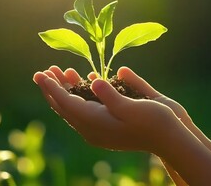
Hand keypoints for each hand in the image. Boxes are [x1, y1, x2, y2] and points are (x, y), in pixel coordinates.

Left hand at [33, 66, 181, 153]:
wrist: (169, 139)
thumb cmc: (154, 121)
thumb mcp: (133, 107)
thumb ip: (110, 95)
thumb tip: (92, 82)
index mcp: (96, 123)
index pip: (66, 103)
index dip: (52, 87)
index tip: (40, 73)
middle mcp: (93, 129)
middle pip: (66, 107)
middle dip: (54, 88)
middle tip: (45, 70)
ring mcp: (99, 130)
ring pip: (75, 109)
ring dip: (66, 91)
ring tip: (62, 72)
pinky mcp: (107, 128)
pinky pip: (85, 111)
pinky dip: (79, 97)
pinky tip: (84, 82)